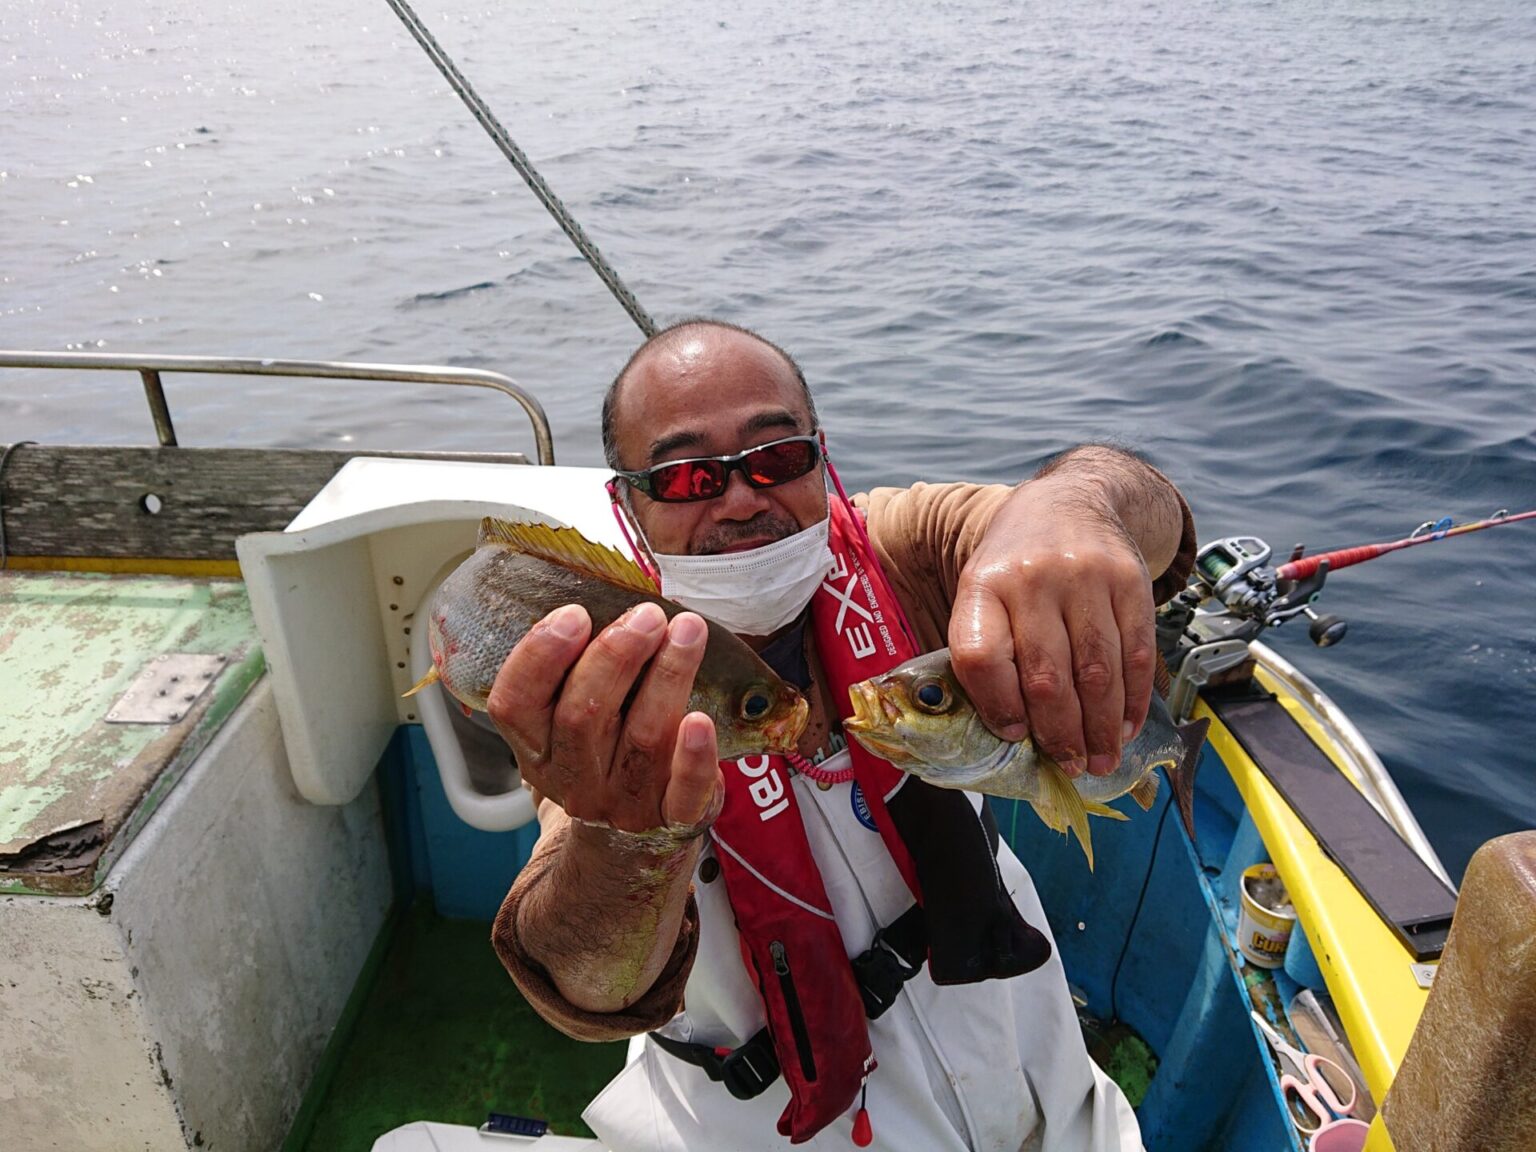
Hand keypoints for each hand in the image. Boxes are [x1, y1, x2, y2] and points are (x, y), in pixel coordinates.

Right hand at [486, 601, 724, 832]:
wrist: (630, 837)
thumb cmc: (604, 749)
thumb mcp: (568, 717)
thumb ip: (575, 668)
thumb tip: (607, 593)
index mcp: (535, 748)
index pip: (515, 704)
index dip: (539, 656)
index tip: (575, 614)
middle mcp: (572, 779)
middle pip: (582, 716)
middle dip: (615, 655)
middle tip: (647, 614)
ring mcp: (622, 804)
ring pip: (641, 737)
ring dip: (667, 675)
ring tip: (688, 629)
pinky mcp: (672, 817)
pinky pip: (684, 792)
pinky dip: (694, 757)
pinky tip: (702, 721)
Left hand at [948, 478, 1155, 777]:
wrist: (1070, 501)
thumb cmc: (1015, 564)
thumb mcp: (981, 592)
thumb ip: (989, 651)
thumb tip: (1014, 735)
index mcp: (982, 584)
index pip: (982, 656)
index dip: (998, 706)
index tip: (1015, 736)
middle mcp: (1032, 577)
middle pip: (1047, 675)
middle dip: (1060, 733)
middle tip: (1069, 765)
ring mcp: (1086, 577)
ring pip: (1097, 672)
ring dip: (1101, 728)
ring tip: (1099, 760)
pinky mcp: (1131, 581)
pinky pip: (1137, 654)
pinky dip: (1134, 701)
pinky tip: (1125, 726)